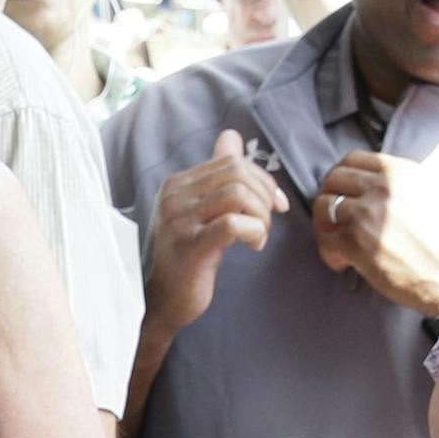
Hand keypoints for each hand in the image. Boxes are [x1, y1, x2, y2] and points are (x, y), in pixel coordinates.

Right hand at [145, 127, 289, 334]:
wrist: (164, 300)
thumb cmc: (188, 256)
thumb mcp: (202, 210)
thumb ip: (217, 174)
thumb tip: (230, 136)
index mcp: (177, 184)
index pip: (232, 163)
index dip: (263, 181)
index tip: (274, 206)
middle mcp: (173, 196)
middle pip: (237, 174)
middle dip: (264, 198)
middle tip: (265, 224)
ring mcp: (178, 221)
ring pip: (238, 195)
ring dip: (261, 217)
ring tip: (257, 237)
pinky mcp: (189, 246)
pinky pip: (234, 224)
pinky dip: (254, 232)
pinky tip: (252, 246)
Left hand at [311, 152, 438, 316]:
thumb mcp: (438, 195)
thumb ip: (409, 182)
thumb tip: (382, 180)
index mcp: (402, 172)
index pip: (353, 158)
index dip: (341, 175)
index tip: (341, 190)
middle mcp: (382, 188)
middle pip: (332, 179)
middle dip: (327, 197)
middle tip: (333, 217)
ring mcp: (367, 214)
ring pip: (322, 208)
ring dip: (324, 226)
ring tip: (337, 241)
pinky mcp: (356, 243)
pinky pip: (325, 240)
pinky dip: (328, 253)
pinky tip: (343, 263)